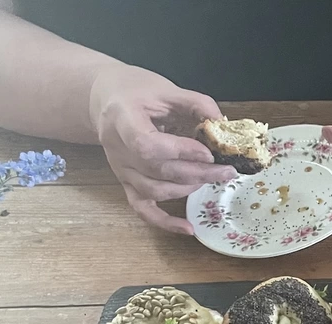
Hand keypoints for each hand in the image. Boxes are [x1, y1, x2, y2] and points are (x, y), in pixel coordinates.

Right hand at [89, 65, 234, 233]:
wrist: (105, 99)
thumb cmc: (135, 90)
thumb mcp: (164, 88)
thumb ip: (195, 103)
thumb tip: (223, 124)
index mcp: (122, 118)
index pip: (147, 145)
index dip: (180, 152)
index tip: (207, 153)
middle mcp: (118, 149)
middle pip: (158, 171)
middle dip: (197, 174)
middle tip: (226, 172)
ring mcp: (121, 170)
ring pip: (154, 191)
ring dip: (187, 189)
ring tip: (211, 179)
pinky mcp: (126, 184)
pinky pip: (143, 210)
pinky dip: (165, 223)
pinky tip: (188, 229)